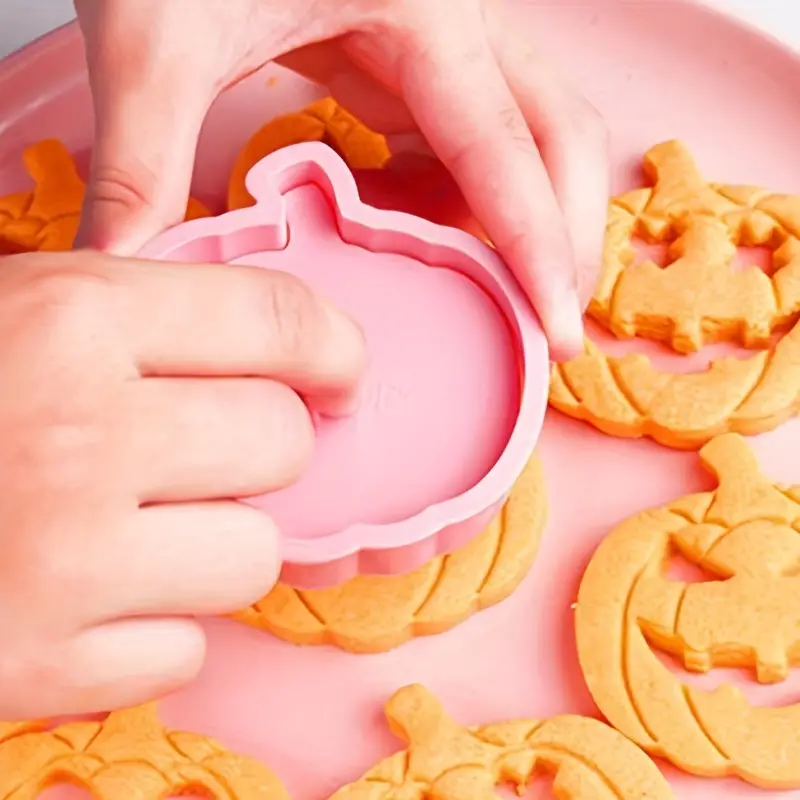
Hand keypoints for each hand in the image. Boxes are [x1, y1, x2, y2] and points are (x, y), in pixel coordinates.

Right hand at [0, 250, 364, 718]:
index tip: (340, 375)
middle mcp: (77, 434)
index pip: (278, 319)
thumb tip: (284, 345)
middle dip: (256, 450)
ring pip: (254, 554)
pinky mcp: (41, 670)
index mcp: (70, 319)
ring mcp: (62, 562)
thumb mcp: (19, 316)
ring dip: (212, 545)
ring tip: (134, 532)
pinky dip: (154, 629)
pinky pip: (187, 647)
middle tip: (193, 456)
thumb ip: (140, 323)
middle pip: (283, 442)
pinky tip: (88, 602)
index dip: (333, 347)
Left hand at [74, 0, 608, 360]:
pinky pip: (472, 139)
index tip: (559, 331)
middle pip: (559, 137)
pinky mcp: (413, 58)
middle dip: (567, 236)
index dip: (539, 249)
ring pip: (531, 138)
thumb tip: (127, 264)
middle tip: (550, 328)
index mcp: (421, 7)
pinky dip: (465, 199)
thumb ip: (144, 159)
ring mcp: (443, 39)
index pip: (508, 149)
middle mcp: (457, 21)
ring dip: (526, 221)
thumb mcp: (157, 38)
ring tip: (493, 299)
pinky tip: (424, 237)